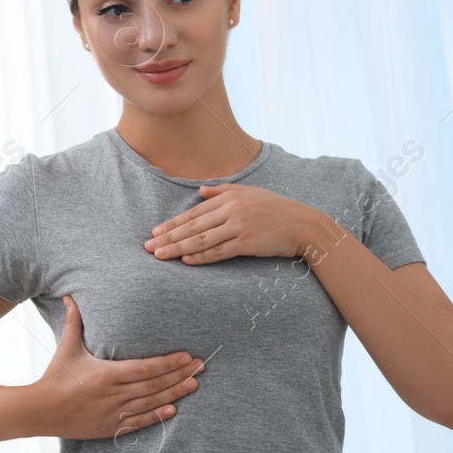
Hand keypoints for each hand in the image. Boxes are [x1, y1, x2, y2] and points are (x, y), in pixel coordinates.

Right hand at [35, 294, 204, 439]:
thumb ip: (74, 322)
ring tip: (195, 384)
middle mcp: (112, 394)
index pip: (145, 368)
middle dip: (180, 375)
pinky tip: (173, 408)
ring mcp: (112, 412)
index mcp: (105, 374)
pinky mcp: (109, 428)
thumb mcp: (67, 348)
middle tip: (201, 366)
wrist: (36, 411)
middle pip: (154, 384)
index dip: (169, 363)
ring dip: (175, 393)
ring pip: (151, 402)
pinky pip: (139, 422)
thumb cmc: (55, 376)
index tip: (187, 356)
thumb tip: (70, 296)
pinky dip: (157, 416)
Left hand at [145, 183, 326, 264]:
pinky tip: (186, 261)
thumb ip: (224, 191)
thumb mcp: (251, 193)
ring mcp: (240, 227)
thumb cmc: (278, 209)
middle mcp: (232, 210)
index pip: (195, 212)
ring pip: (202, 239)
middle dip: (169, 237)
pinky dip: (202, 257)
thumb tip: (200, 190)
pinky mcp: (248, 243)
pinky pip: (219, 252)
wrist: (304, 225)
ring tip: (161, 256)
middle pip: (194, 226)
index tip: (156, 232)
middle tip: (149, 247)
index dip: (173, 223)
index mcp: (230, 197)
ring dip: (179, 248)